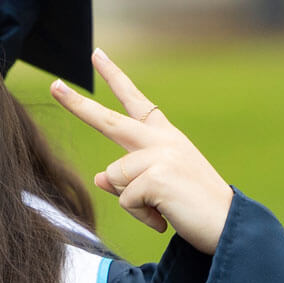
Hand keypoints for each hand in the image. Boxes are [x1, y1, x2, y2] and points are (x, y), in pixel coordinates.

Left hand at [50, 48, 233, 253]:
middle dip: (78, 105)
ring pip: (115, 177)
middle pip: (109, 120)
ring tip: (164, 210)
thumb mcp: (158, 188)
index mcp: (165, 137)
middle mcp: (162, 140)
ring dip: (133, 203)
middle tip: (53, 86)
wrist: (229, 227)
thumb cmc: (194, 207)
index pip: (135, 100)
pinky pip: (125, 199)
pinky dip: (141, 216)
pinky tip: (165, 219)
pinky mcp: (157, 176)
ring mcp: (160, 155)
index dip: (114, 76)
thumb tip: (100, 177)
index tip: (96, 54)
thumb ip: (128, 178)